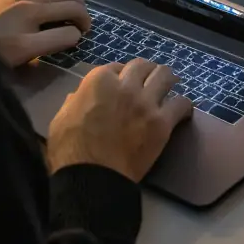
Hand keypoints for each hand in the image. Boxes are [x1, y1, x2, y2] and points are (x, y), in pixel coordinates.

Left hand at [0, 0, 90, 67]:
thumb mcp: (27, 50)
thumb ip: (56, 40)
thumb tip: (75, 33)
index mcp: (35, 7)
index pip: (73, 8)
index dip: (84, 22)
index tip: (84, 35)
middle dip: (79, 10)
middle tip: (80, 27)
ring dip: (66, 3)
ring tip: (65, 21)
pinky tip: (45, 14)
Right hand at [47, 59, 193, 183]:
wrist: (92, 177)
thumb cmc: (70, 150)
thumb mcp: (60, 118)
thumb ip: (73, 102)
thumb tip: (79, 97)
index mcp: (98, 80)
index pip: (115, 66)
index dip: (119, 75)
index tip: (122, 84)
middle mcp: (125, 85)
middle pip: (143, 66)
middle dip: (145, 72)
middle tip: (147, 83)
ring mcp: (146, 102)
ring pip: (165, 75)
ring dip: (166, 80)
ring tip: (166, 89)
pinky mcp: (162, 123)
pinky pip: (182, 104)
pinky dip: (182, 106)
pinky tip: (180, 111)